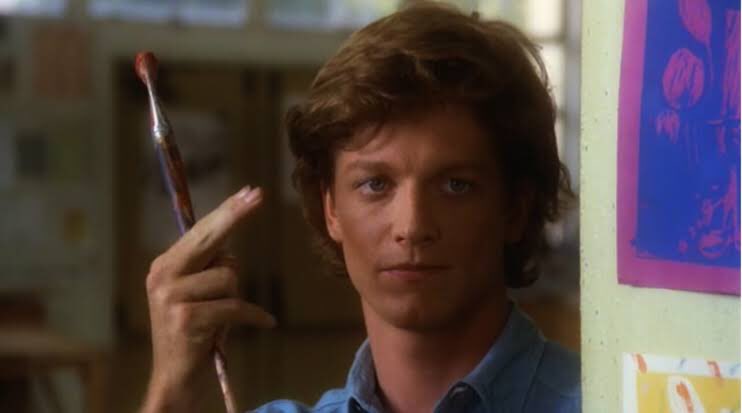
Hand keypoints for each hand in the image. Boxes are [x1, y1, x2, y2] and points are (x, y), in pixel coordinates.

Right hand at [140, 186, 276, 412]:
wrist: (176, 377)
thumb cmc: (195, 333)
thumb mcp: (195, 295)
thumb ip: (207, 269)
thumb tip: (231, 249)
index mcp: (165, 266)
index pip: (201, 231)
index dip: (227, 211)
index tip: (250, 193)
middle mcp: (163, 276)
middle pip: (210, 238)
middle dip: (236, 216)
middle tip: (259, 194)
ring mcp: (172, 297)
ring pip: (229, 277)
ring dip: (236, 297)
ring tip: (224, 317)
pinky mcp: (187, 319)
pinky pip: (235, 306)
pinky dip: (254, 316)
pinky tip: (264, 322)